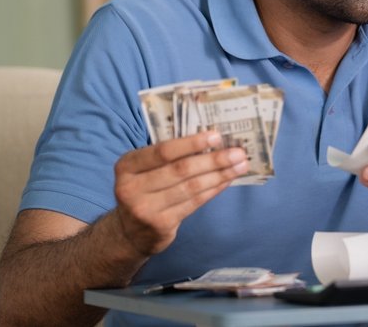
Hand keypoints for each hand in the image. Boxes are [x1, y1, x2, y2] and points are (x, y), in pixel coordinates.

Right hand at [112, 131, 248, 256]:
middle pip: (181, 170)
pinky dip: (213, 189)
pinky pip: (194, 203)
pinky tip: (227, 180)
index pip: (163, 151)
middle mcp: (131, 187)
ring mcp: (145, 208)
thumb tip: (212, 139)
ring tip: (240, 165)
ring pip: (191, 187)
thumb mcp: (143, 170)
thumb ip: (167, 156)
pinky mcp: (160, 224)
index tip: (217, 136)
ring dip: (220, 175)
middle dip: (214, 159)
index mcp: (127, 165)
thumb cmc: (144, 190)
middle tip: (239, 152)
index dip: (191, 143)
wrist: (129, 232)